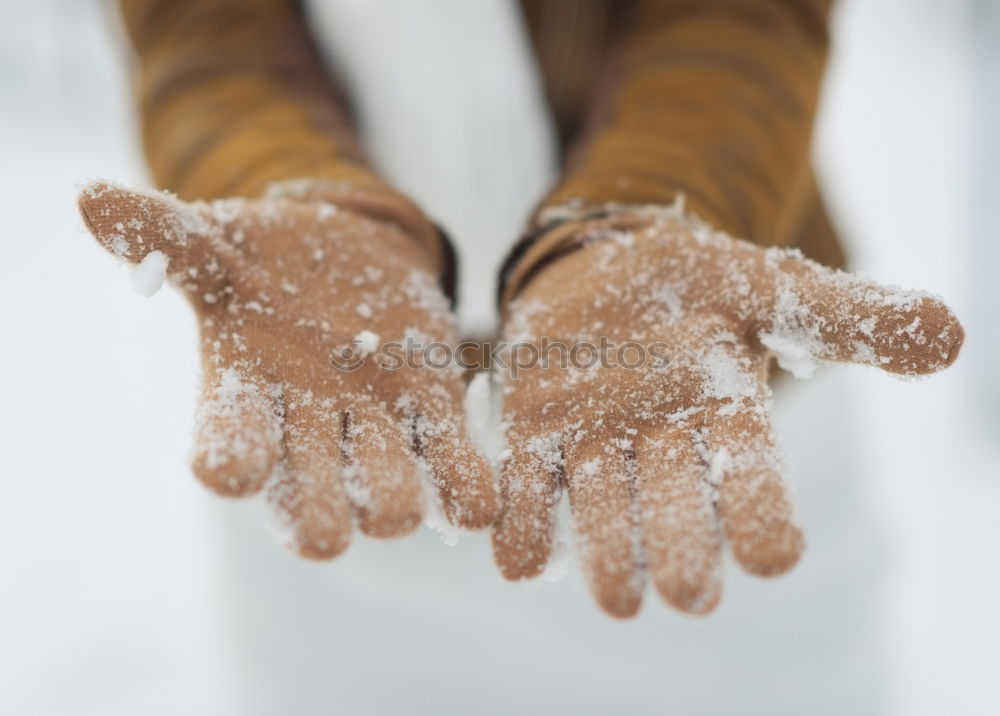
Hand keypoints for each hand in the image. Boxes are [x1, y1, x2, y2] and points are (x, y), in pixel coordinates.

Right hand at [79, 181, 495, 558]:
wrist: (347, 250)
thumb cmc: (268, 257)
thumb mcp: (222, 242)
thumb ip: (168, 236)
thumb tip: (93, 199)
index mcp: (244, 395)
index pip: (229, 446)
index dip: (230, 461)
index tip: (228, 470)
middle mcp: (307, 430)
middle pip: (306, 500)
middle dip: (316, 514)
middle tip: (328, 525)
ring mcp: (373, 427)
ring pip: (384, 495)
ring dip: (393, 503)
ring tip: (398, 501)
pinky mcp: (432, 411)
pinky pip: (450, 468)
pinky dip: (465, 491)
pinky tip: (479, 504)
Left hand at [491, 210, 963, 616]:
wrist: (605, 262)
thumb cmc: (695, 282)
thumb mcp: (767, 286)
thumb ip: (844, 316)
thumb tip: (951, 337)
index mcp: (725, 419)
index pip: (755, 483)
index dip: (764, 517)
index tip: (775, 554)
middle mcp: (661, 449)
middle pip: (675, 514)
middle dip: (681, 550)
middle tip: (687, 591)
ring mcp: (592, 446)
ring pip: (599, 515)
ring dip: (606, 555)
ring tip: (617, 595)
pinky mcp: (531, 437)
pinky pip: (525, 493)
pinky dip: (518, 525)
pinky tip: (514, 548)